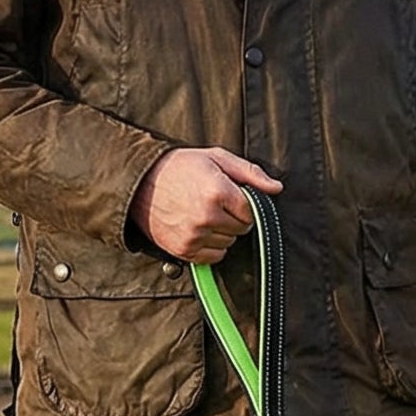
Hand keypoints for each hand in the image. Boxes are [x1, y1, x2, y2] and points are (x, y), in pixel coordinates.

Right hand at [130, 148, 282, 262]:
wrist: (139, 182)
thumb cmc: (179, 167)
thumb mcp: (216, 158)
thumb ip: (250, 173)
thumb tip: (277, 188)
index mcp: (218, 192)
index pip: (251, 212)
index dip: (245, 205)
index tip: (233, 197)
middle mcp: (207, 216)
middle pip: (241, 229)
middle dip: (234, 218)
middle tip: (216, 204)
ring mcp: (194, 235)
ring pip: (228, 243)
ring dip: (222, 232)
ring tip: (203, 214)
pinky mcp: (183, 250)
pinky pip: (213, 257)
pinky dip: (210, 247)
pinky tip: (198, 229)